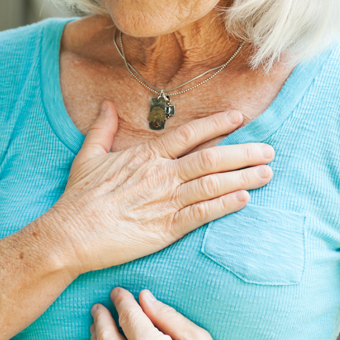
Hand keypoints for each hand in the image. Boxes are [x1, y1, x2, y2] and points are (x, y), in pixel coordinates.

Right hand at [43, 102, 273, 273]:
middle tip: (269, 149)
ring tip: (267, 172)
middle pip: (211, 158)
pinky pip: (203, 214)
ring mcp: (166, 201)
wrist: (71, 234)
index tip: (239, 118)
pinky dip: (226, 205)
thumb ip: (102, 128)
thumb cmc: (79, 197)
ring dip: (243, 177)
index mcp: (145, 155)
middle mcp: (161, 175)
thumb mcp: (88, 155)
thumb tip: (106, 105)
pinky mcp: (167, 228)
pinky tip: (245, 199)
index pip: (189, 135)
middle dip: (243, 152)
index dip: (217, 125)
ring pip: (213, 184)